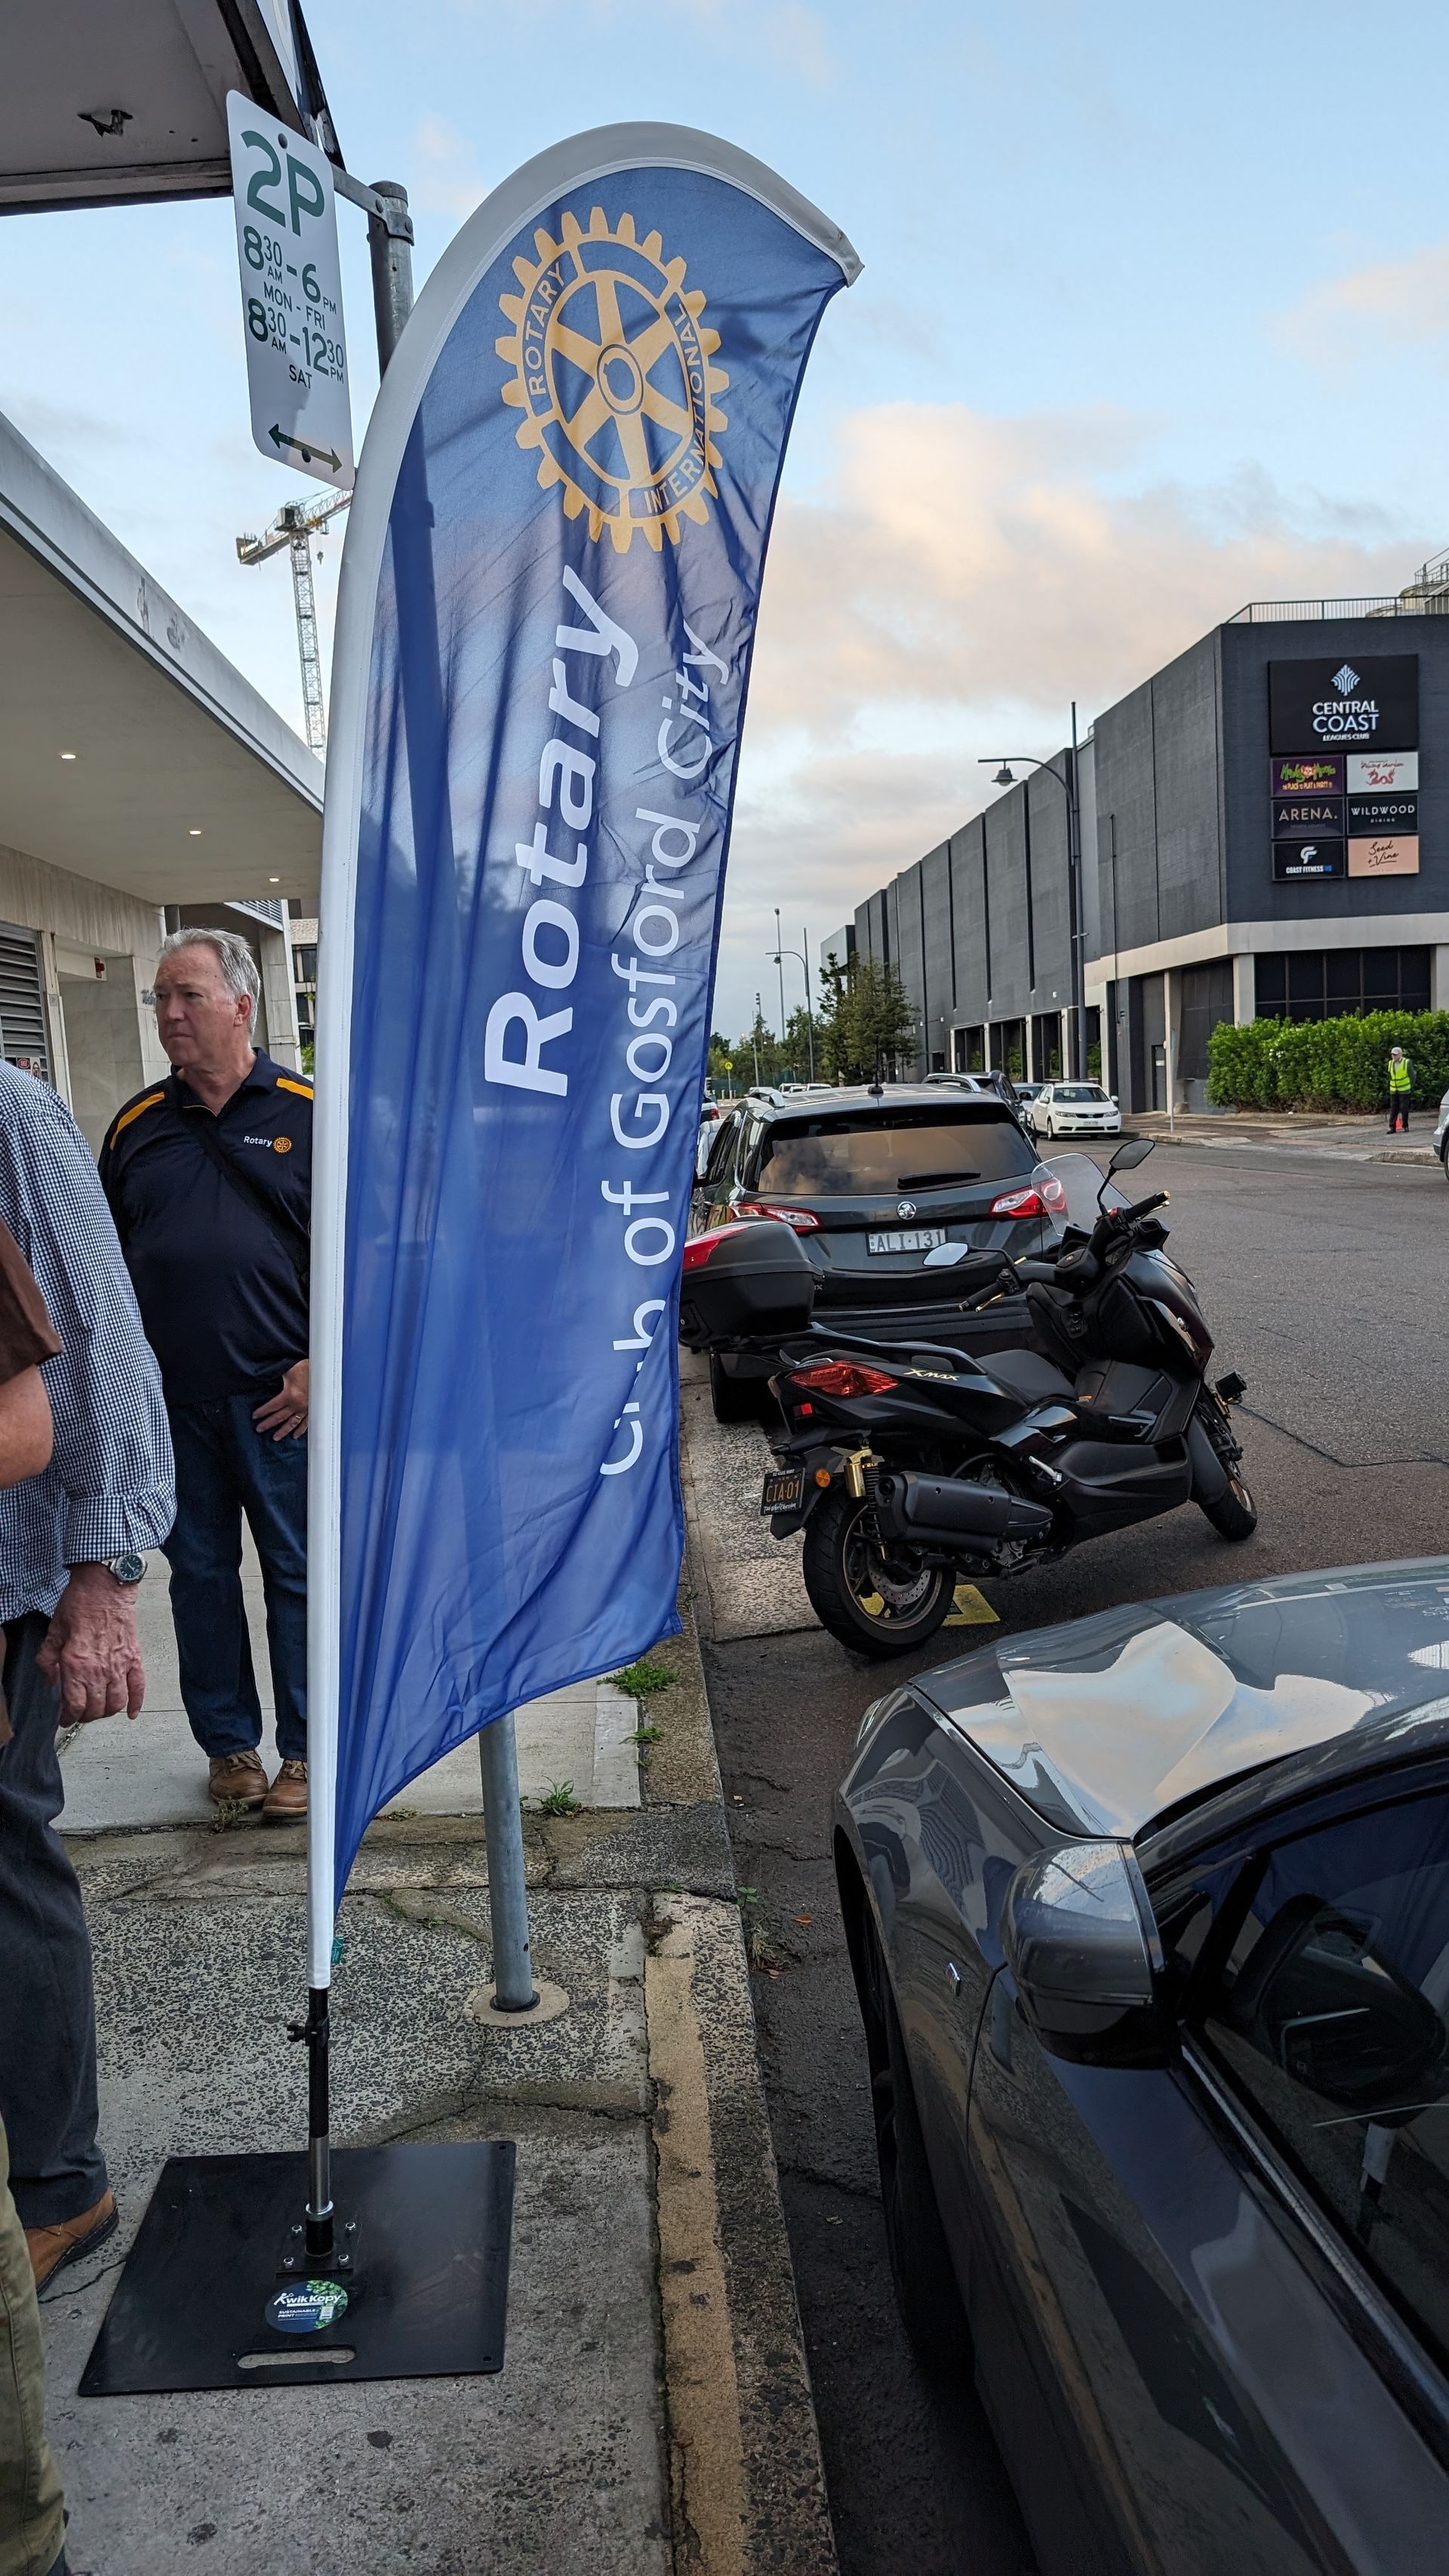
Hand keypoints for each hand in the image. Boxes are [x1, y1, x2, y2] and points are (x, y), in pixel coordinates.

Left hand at [37, 1562, 144, 1721]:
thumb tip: (50, 1679)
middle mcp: (99, 1669)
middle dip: (86, 1717)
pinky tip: (131, 1713)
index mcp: (76, 1664)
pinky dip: (136, 1704)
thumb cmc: (81, 1604)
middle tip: (80, 1714)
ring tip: (99, 1710)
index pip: (74, 1705)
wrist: (106, 1586)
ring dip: (107, 1712)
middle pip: (96, 1709)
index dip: (68, 1717)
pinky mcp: (134, 1658)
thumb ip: (47, 1659)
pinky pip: (139, 1688)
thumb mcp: (54, 1631)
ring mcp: (120, 1665)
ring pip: (116, 1703)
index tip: (65, 1719)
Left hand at [253, 1358, 308, 1441]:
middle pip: (279, 1417)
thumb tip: (266, 1375)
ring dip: (283, 1431)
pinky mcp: (313, 1409)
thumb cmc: (307, 1367)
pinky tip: (295, 1435)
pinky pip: (306, 1423)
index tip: (255, 1416)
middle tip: (259, 1429)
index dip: (262, 1411)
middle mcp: (297, 1405)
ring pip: (292, 1423)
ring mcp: (306, 1409)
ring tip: (275, 1438)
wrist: (325, 1370)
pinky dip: (301, 1430)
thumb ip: (278, 1375)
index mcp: (290, 1395)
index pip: (272, 1406)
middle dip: (268, 1424)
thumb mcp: (289, 1370)